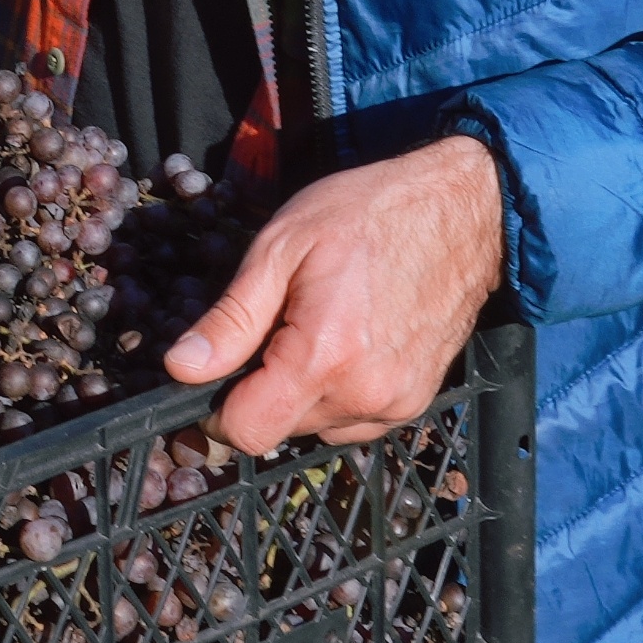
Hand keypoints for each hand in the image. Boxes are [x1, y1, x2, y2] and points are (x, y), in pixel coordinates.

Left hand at [167, 137, 506, 454]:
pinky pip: (354, 420)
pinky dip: (338, 393)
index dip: (217, 408)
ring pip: (316, 427)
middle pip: (279, 428)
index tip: (218, 371)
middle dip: (262, 389)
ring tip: (318, 326)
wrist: (462, 211)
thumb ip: (231, 319)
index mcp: (324, 356)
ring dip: (301, 394)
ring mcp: (397, 404)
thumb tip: (181, 369)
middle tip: (279, 324)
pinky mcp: (417, 402)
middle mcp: (365, 395)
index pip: (247, 431)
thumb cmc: (367, 214)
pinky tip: (348, 341)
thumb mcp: (281, 247)